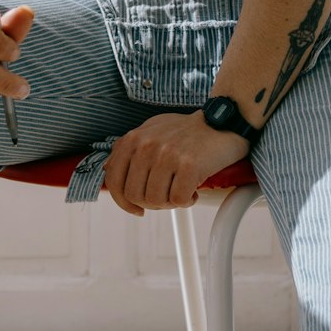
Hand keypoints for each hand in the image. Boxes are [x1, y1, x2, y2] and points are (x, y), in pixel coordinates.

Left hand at [102, 110, 248, 216]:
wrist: (223, 121)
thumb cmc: (187, 131)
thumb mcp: (151, 131)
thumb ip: (128, 149)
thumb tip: (107, 170)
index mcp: (134, 139)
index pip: (114, 181)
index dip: (123, 202)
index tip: (137, 209)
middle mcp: (147, 145)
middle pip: (135, 195)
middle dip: (152, 203)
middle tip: (168, 196)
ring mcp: (168, 154)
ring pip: (156, 200)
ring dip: (170, 202)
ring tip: (182, 189)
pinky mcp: (189, 165)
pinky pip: (179, 200)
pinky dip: (187, 201)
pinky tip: (194, 190)